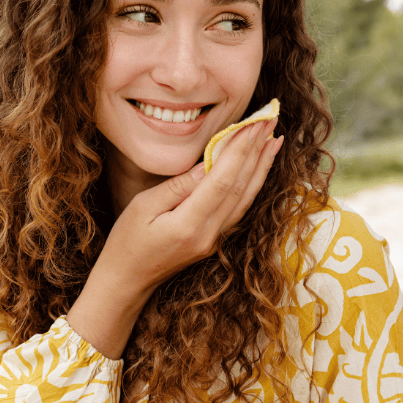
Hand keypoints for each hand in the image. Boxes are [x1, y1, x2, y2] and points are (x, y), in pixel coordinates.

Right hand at [94, 119, 282, 299]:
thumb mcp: (143, 207)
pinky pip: (238, 210)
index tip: (254, 123)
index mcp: (188, 225)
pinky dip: (251, 186)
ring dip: (261, 168)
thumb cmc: (127, 242)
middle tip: (271, 120)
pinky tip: (258, 170)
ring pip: (245, 199)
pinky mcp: (214, 241)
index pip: (222, 181)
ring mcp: (214, 240)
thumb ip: (178, 186)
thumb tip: (207, 164)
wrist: (127, 281)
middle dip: (257, 151)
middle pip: (240, 188)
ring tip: (274, 140)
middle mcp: (208, 235)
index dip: (240, 150)